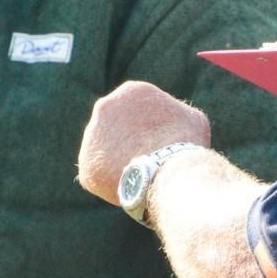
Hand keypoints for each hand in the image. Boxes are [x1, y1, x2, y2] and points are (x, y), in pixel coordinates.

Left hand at [78, 81, 209, 202]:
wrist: (167, 170)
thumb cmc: (184, 142)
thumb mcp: (189, 118)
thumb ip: (172, 115)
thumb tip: (169, 124)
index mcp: (131, 91)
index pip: (135, 108)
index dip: (145, 126)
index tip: (155, 140)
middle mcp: (105, 107)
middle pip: (116, 126)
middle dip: (127, 141)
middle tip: (144, 157)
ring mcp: (92, 135)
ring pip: (104, 150)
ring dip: (117, 161)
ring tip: (138, 175)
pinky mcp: (87, 163)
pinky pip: (98, 174)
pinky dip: (110, 182)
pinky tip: (128, 186)